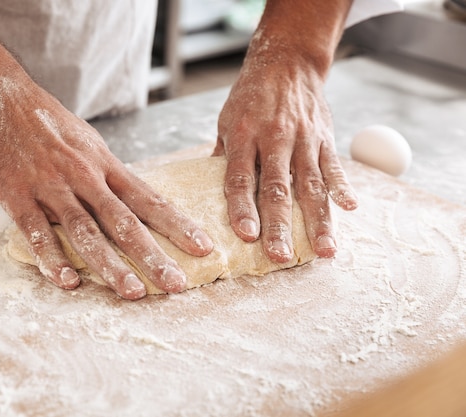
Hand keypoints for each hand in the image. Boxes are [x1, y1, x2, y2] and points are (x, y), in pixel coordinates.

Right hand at [0, 81, 212, 298]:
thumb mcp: (90, 143)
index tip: (203, 247)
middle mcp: (85, 178)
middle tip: (175, 284)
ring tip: (132, 291)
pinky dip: (52, 259)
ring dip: (110, 264)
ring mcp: (52, 188)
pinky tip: (67, 282)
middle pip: (125, 222)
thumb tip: (136, 198)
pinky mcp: (18, 197)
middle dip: (153, 256)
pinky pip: (37, 233)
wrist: (0, 99)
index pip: (149, 200)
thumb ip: (110, 174)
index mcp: (106, 166)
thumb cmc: (49, 122)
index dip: (178, 225)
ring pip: (86, 231)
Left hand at [214, 29, 357, 261]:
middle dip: (279, 225)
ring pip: (311, 185)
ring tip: (323, 250)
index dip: (242, 208)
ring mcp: (304, 139)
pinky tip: (349, 209)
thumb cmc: (250, 97)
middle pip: (277, 189)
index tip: (245, 236)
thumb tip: (208, 194)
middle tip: (279, 256)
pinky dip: (343, 187)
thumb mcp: (227, 120)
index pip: (240, 178)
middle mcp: (275, 139)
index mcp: (244, 136)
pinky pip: (335, 166)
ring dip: (318, 220)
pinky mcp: (325, 137)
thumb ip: (223, 156)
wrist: (286, 63)